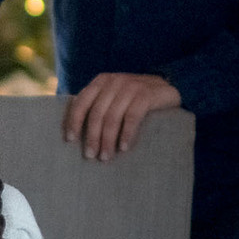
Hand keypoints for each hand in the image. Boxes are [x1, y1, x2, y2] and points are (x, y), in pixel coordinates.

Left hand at [62, 72, 181, 160]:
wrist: (167, 88)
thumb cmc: (135, 98)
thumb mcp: (115, 96)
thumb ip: (99, 105)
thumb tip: (76, 133)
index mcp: (101, 81)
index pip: (81, 102)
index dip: (74, 121)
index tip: (70, 140)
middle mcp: (114, 81)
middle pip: (97, 113)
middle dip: (92, 137)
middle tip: (90, 156)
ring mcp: (130, 86)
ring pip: (112, 117)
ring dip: (107, 140)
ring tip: (105, 157)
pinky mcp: (146, 94)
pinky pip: (132, 117)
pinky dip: (126, 134)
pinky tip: (123, 148)